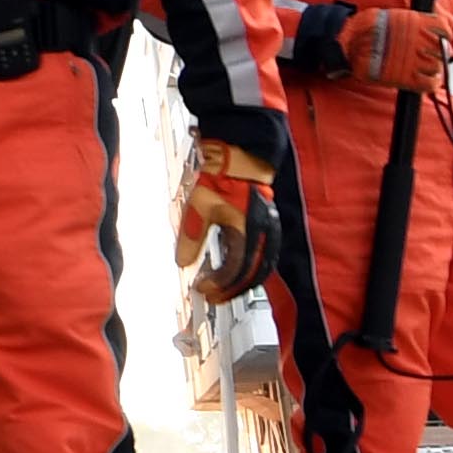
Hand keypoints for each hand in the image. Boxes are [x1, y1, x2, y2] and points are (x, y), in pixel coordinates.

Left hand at [173, 136, 274, 301]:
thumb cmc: (223, 176)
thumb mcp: (199, 207)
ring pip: (261, 266)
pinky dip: (250, 267)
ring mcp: (268, 230)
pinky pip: (263, 255)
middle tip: (214, 297)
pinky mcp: (267, 225)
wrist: (240, 155)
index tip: (204, 288)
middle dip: (233, 289)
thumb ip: (191, 236)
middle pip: (253, 274)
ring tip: (224, 288)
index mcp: (248, 231)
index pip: (236, 269)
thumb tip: (183, 262)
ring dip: (243, 281)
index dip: (220, 284)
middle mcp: (263, 234)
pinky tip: (236, 269)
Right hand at [326, 7, 452, 89]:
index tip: (443, 37)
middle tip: (437, 55)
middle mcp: (416, 41)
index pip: (442, 28)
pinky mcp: (406, 77)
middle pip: (441, 49)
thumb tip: (418, 26)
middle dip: (441, 52)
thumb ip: (406, 22)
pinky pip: (429, 83)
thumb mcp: (388, 15)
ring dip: (436, 68)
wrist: (348, 44)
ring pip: (437, 66)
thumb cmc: (364, 28)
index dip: (445, 34)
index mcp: (413, 23)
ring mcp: (412, 60)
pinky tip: (431, 81)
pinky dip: (433, 83)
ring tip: (430, 68)